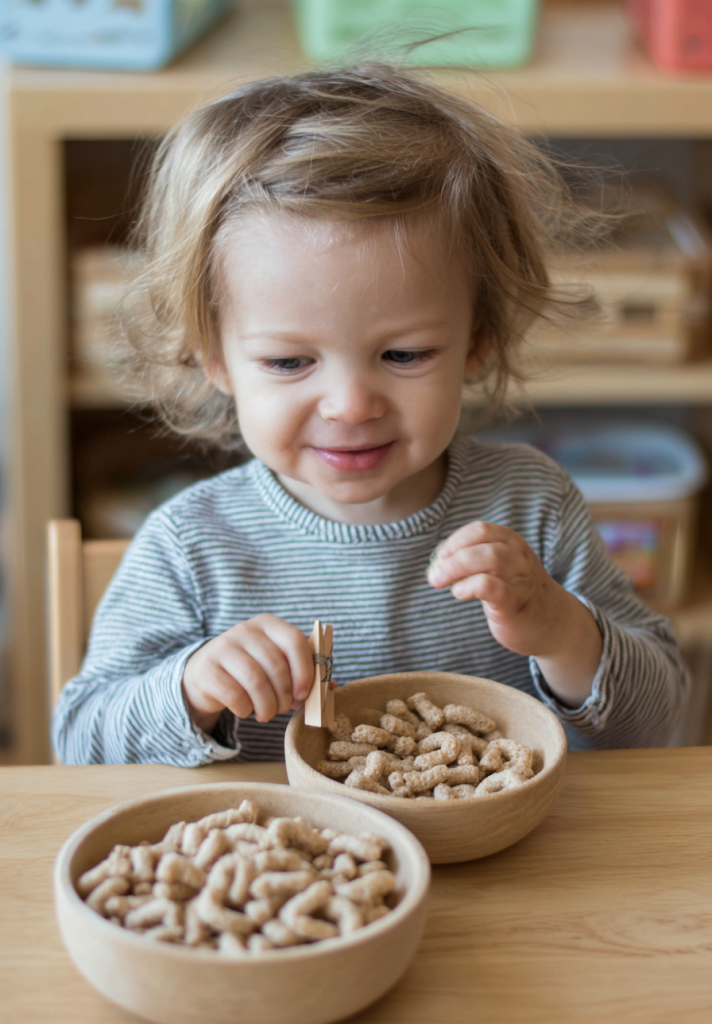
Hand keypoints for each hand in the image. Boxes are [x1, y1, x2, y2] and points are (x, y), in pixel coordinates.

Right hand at [182, 614, 313, 733]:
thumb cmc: (252, 670)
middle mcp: (245, 630)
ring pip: (256, 682)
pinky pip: (235, 695)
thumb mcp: (276, 664)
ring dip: (267, 707)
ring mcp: (223, 647)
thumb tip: (331, 687)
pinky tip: (245, 709)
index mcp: (269, 624)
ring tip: (266, 713)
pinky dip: (245, 710)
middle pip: (276, 665)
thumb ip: (303, 673)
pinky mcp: (207, 669)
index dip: (304, 670)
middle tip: (282, 708)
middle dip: (284, 695)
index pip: (294, 640)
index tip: (304, 693)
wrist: (206, 675)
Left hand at [427, 521, 601, 705]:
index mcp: (513, 543)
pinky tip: (460, 593)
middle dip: (451, 556)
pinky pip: (491, 587)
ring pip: (489, 558)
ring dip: (456, 568)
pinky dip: (469, 586)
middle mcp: (519, 556)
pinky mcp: (515, 603)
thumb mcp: (501, 568)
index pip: (480, 529)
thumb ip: (476, 560)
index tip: (439, 559)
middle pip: (482, 541)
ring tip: (441, 582)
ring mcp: (520, 579)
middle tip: (434, 575)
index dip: (454, 541)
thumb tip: (437, 564)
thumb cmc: (517, 594)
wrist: (552, 624)